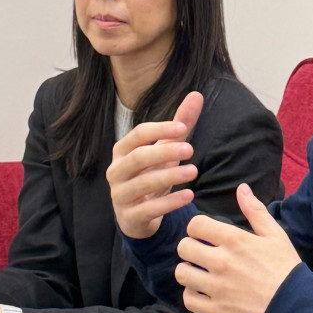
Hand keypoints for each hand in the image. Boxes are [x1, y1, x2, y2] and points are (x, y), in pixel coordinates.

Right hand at [106, 91, 203, 238]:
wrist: (137, 216)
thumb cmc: (151, 175)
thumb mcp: (165, 150)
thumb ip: (180, 124)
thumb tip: (197, 95)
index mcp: (122, 151)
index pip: (138, 135)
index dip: (159, 129)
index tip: (183, 128)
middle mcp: (116, 171)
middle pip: (138, 157)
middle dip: (164, 152)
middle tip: (190, 150)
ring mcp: (120, 195)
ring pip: (142, 183)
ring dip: (170, 176)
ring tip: (193, 171)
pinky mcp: (129, 217)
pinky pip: (148, 209)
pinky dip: (169, 202)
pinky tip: (189, 195)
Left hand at [173, 184, 299, 312]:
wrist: (296, 306)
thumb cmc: (285, 267)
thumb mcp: (275, 234)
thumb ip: (255, 210)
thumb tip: (241, 188)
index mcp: (235, 240)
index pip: (195, 225)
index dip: (197, 228)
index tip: (205, 235)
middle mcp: (222, 262)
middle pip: (184, 247)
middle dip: (190, 248)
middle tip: (202, 253)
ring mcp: (218, 287)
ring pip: (182, 273)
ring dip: (189, 271)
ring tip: (200, 272)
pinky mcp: (217, 310)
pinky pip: (188, 299)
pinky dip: (192, 294)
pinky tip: (203, 291)